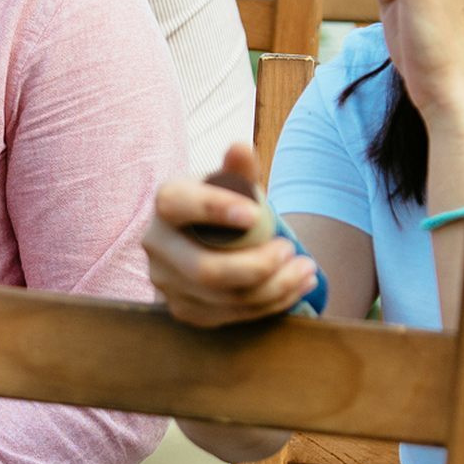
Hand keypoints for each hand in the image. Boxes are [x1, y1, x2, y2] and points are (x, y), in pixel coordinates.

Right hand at [141, 141, 317, 328]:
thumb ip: (239, 169)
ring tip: (306, 269)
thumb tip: (240, 147)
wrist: (208, 241)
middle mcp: (156, 245)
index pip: (177, 205)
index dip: (213, 209)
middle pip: (205, 270)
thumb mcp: (232, 183)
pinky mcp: (185, 311)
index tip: (256, 214)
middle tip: (292, 249)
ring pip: (225, 299)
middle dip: (257, 266)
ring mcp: (167, 284)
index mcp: (165, 203)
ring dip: (276, 287)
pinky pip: (233, 316)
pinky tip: (296, 286)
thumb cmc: (225, 204)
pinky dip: (271, 304)